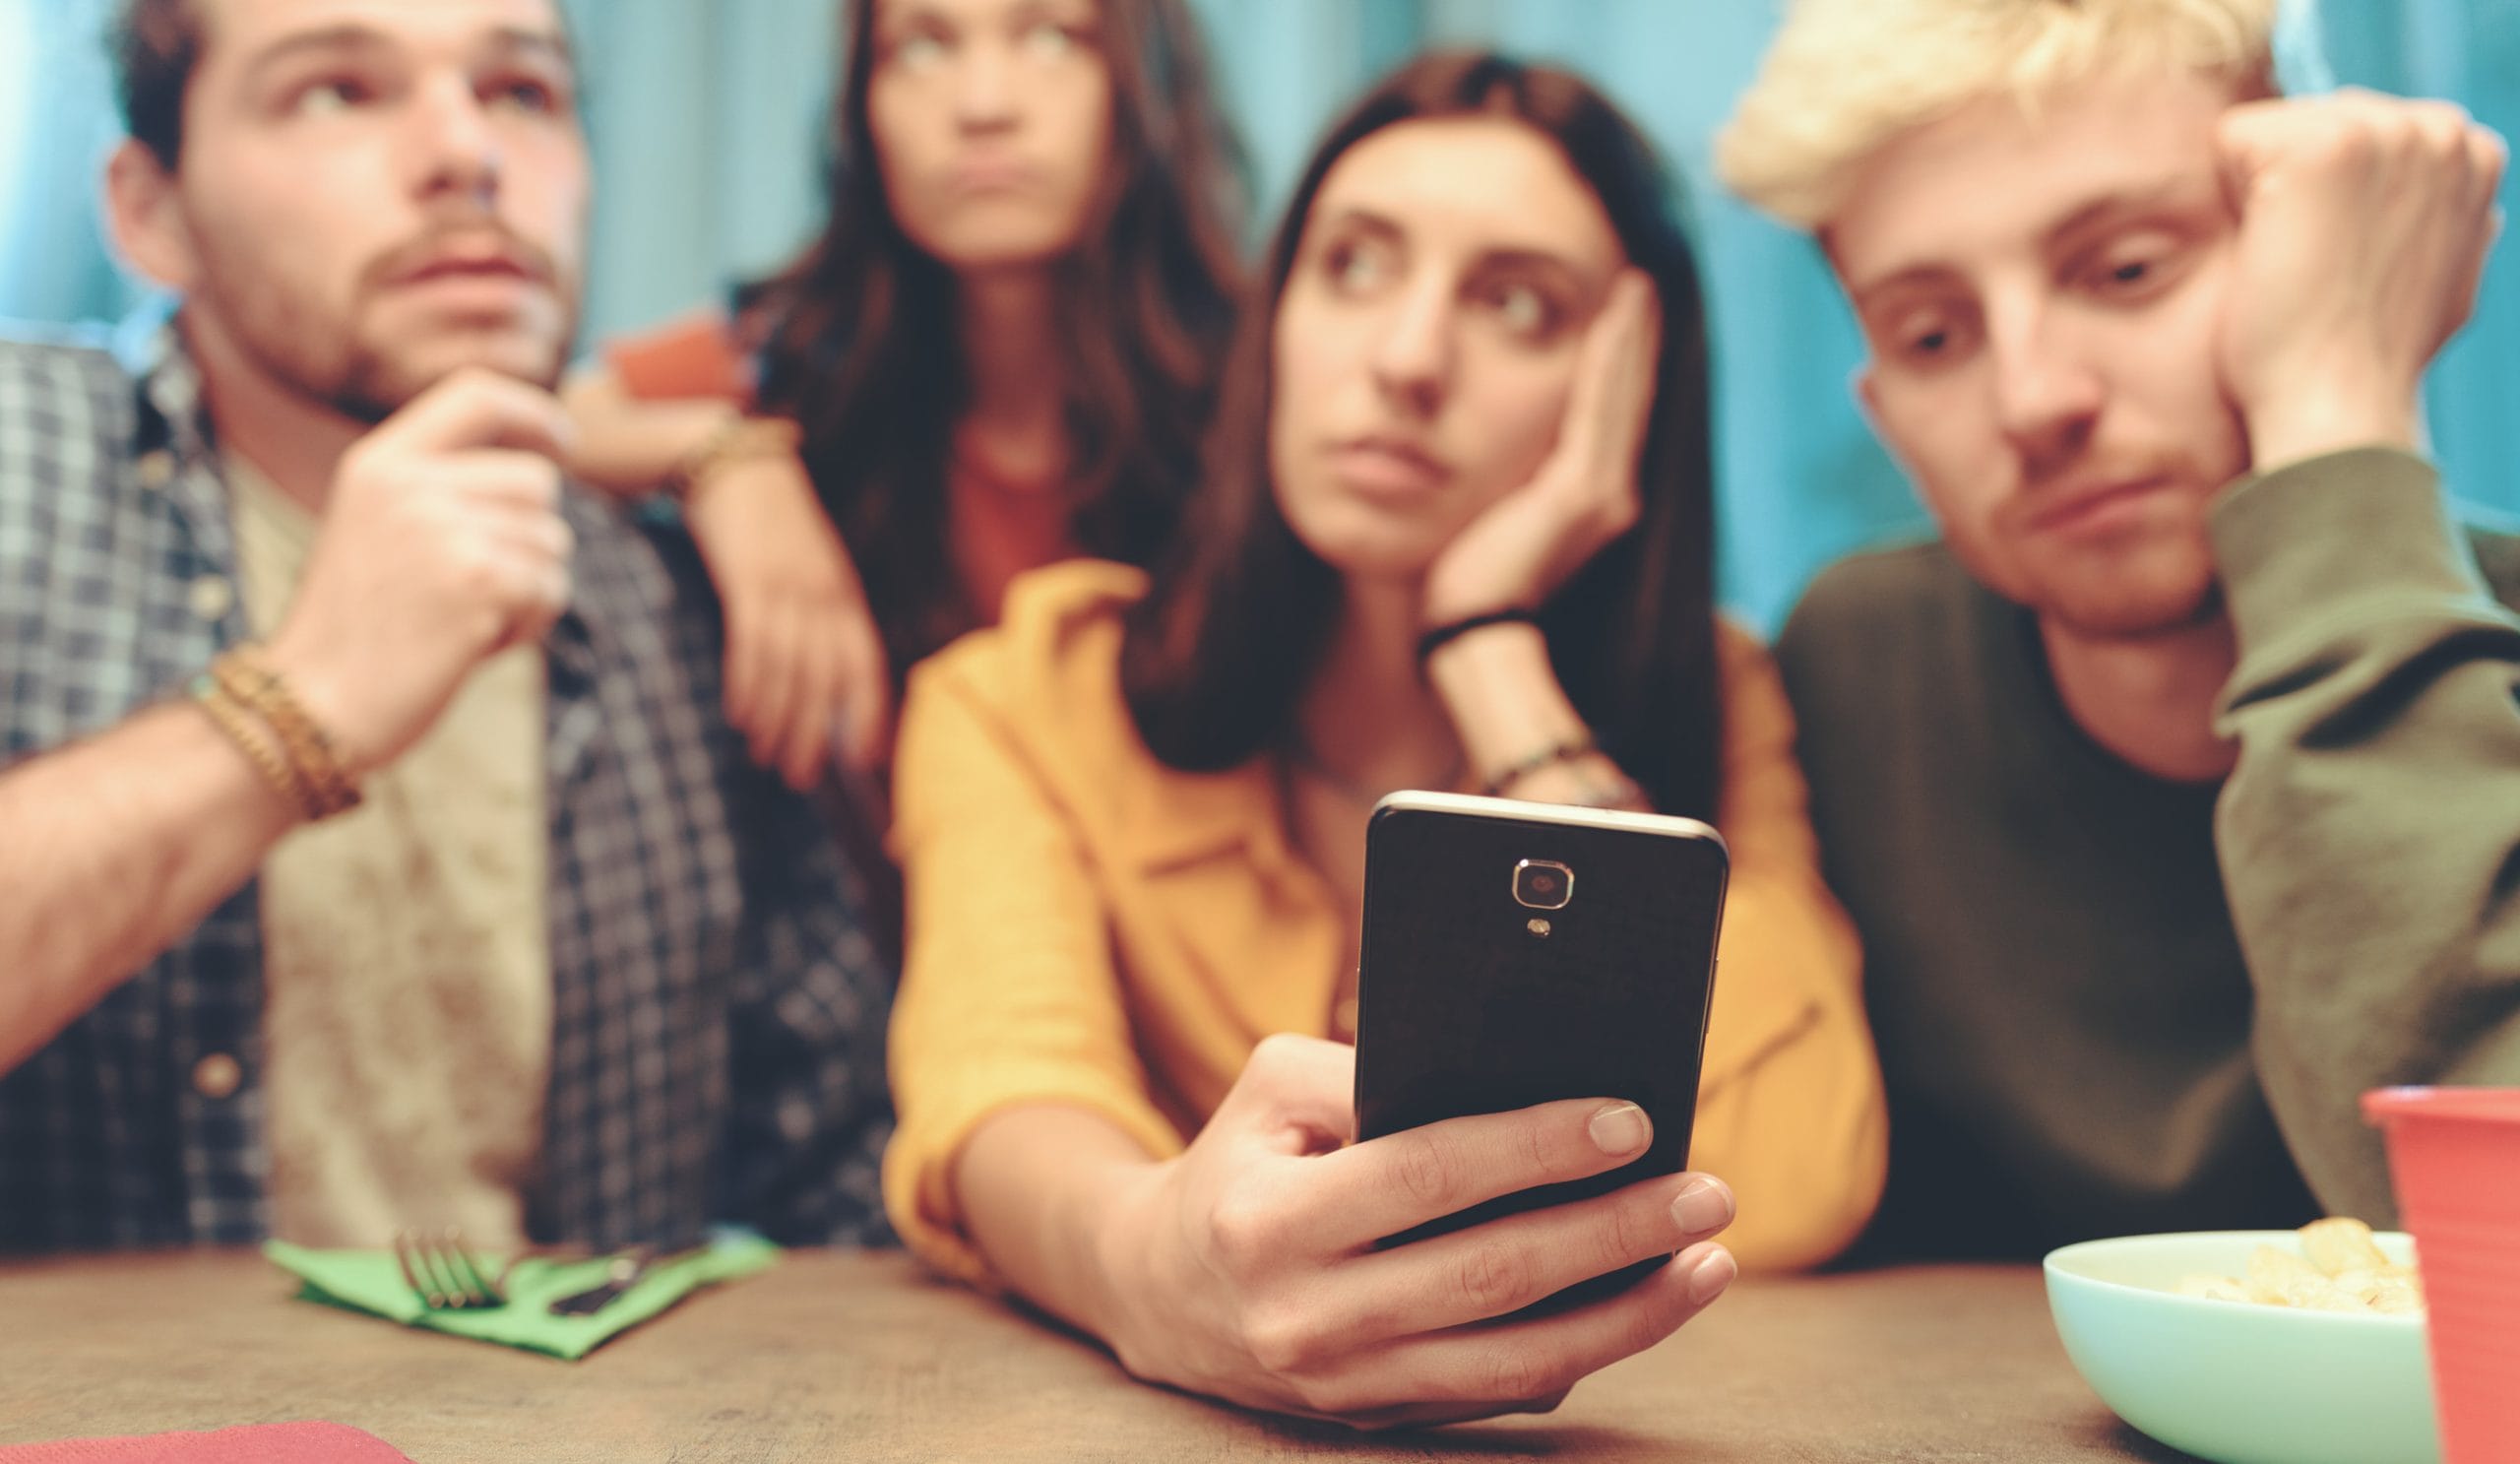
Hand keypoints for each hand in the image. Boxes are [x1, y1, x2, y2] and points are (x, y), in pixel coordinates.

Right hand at [262, 369, 574, 776]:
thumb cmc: (358, 631)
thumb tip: (544, 467)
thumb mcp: (379, 530)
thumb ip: (440, 490)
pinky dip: (526, 624)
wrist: (313, 705)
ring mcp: (446, 530)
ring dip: (526, 588)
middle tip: (473, 589)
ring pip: (551, 541)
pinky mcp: (481, 582)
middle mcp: (410, 485)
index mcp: (379, 463)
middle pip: (535, 480)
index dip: (533, 412)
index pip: (476, 394)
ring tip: (459, 618)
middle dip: (528, 537)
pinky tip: (470, 644)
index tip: (562, 442)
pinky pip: (550, 589)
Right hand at [683, 452, 893, 786]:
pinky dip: (748, 686)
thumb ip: (823, 613)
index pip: (867, 665)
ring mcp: (789, 588)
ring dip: (777, 720)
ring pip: (790, 671)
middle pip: (827, 680)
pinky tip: (741, 715)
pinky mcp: (750, 580)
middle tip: (799, 776)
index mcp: (845, 595)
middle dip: (815, 734)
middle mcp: (824, 595)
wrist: (737, 465)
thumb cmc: (773, 524)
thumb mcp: (813, 566)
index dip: (869, 714)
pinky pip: (753, 645)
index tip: (863, 758)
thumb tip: (823, 673)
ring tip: (763, 755)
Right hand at [1087, 1035, 1736, 1427]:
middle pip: (1491, 1275)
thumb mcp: (1273, 1090)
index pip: (1426, 1175)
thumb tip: (1519, 1072)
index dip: (1535, 1147)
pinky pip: (1503, 1396)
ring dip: (1629, 1315)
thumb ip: (1370, 1071)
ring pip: (1515, 1361)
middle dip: (1615, 1232)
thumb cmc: (1242, 1161)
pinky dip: (1586, 1353)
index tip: (1631, 1120)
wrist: (1158, 1292)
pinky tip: (1644, 1305)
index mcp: (1268, 1221)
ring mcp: (1345, 1386)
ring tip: (1708, 1263)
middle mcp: (1304, 1317)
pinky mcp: (1379, 1421)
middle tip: (1706, 1193)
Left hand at [1420, 271, 1660, 627]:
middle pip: (1629, 398)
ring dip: (1630, 336)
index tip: (1623, 315)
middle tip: (1641, 284)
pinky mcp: (1581, 490)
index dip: (1621, 364)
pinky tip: (1614, 317)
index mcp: (1591, 500)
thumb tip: (1494, 459)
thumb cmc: (1467, 585)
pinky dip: (1610, 357)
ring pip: (1623, 394)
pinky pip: (1600, 405)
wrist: (1472, 631)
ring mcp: (1603, 492)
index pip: (1612, 415)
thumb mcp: (1493, 516)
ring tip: (1635, 287)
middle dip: (1636, 339)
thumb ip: (1509, 483)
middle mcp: (1612, 493)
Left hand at [2217, 90, 2506, 466]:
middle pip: (2309, 119)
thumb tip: (2423, 200)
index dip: (2325, 197)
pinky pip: (2231, 138)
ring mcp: (2385, 132)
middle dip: (2291, 187)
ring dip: (2258, 193)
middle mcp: (2439, 129)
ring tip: (2296, 258)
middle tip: (2315, 264)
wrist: (2338, 404)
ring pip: (2270, 129)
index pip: (2353, 126)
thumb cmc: (2370, 357)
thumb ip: (2433, 218)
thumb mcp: (2437, 274)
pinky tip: (2267, 249)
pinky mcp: (2322, 148)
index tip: (2345, 258)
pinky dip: (2224, 195)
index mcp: (2471, 153)